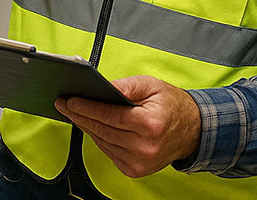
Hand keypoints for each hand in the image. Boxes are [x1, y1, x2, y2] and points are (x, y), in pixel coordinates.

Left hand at [55, 75, 201, 178]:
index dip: (86, 107)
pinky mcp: (135, 170)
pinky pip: (109, 152)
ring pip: (102, 142)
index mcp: (150, 124)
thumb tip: (102, 86)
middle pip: (102, 130)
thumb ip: (126, 85)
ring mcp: (140, 162)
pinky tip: (92, 126)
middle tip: (64, 104)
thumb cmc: (172, 105)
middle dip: (80, 115)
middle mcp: (144, 147)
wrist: (192, 131)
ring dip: (87, 127)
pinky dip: (99, 139)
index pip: (109, 116)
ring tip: (74, 112)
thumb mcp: (152, 85)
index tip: (69, 100)